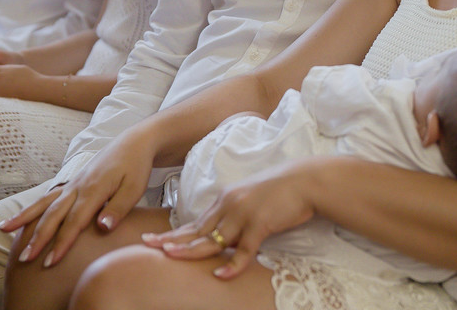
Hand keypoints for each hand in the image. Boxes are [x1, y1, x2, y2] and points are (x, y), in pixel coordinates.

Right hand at [0, 127, 158, 267]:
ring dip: (25, 219)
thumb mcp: (135, 188)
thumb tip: (102, 227)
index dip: (62, 243)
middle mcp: (78, 186)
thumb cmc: (136, 167)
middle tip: (25, 258)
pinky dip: (31, 207)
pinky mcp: (72, 182)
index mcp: (95, 190)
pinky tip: (18, 216)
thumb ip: (118, 208)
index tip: (51, 261)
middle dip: (38, 237)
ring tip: (3, 230)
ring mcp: (73, 183)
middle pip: (54, 214)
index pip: (75, 221)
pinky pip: (47, 196)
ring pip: (44, 203)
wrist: (133, 143)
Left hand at [141, 159, 318, 278]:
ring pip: (213, 238)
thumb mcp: (251, 197)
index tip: (154, 239)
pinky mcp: (260, 224)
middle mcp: (230, 205)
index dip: (175, 233)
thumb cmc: (282, 190)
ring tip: (171, 258)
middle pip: (197, 229)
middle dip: (172, 240)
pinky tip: (221, 275)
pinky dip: (232, 264)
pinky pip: (243, 249)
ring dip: (192, 250)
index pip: (196, 221)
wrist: (306, 181)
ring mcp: (244, 214)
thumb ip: (235, 212)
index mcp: (226, 198)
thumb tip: (225, 231)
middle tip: (149, 246)